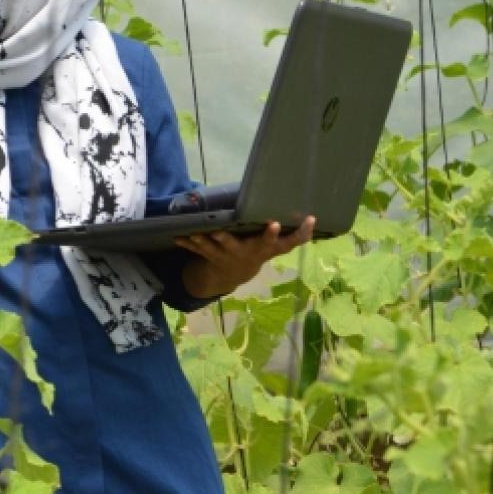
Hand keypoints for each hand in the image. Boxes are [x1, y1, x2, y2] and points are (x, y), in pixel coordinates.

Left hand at [174, 216, 315, 298]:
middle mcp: (247, 253)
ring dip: (207, 240)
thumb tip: (316, 218)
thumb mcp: (277, 248)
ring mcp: (227, 255)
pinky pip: (197, 249)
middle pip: (245, 244)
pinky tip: (177, 237)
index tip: (295, 221)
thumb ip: (294, 235)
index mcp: (265, 249)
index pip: (283, 242)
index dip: (295, 233)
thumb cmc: (258, 252)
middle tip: (234, 228)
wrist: (233, 275)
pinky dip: (187, 243)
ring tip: (199, 232)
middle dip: (236, 238)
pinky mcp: (210, 255)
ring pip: (216, 247)